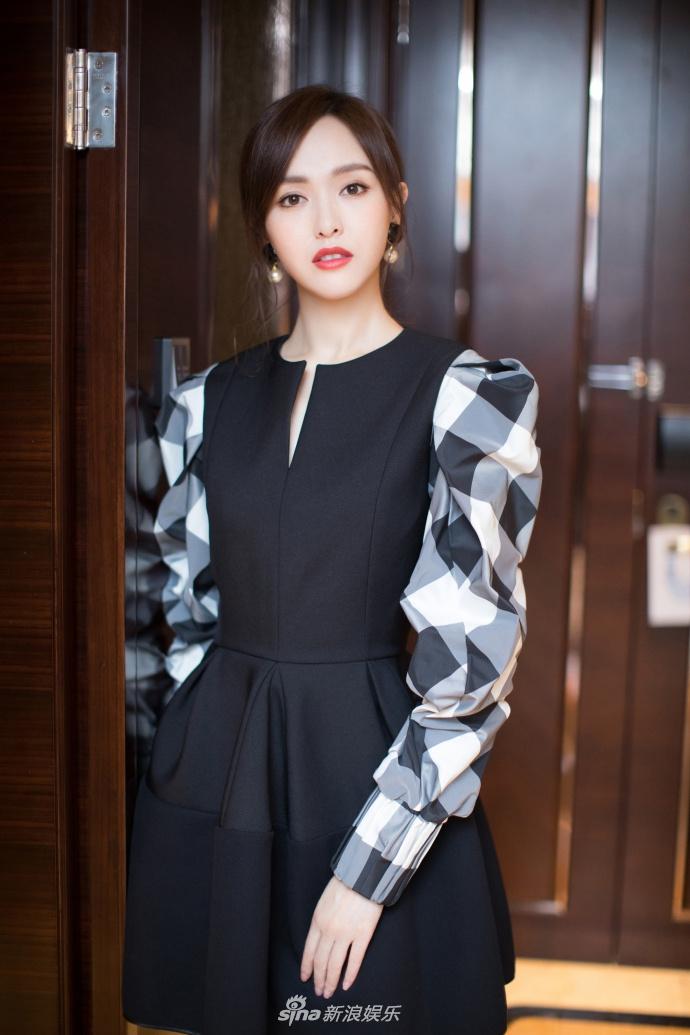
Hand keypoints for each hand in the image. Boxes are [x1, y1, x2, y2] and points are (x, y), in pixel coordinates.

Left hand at [300, 875, 383, 998]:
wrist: (363, 874)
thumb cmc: (344, 884)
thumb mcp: (324, 901)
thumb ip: (321, 920)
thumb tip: (320, 939)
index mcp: (318, 921)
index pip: (309, 950)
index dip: (307, 967)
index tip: (305, 978)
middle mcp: (330, 930)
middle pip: (321, 961)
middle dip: (318, 979)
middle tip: (319, 992)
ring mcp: (346, 934)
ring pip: (335, 964)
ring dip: (331, 981)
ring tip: (329, 993)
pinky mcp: (363, 934)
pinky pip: (355, 960)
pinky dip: (350, 974)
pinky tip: (346, 984)